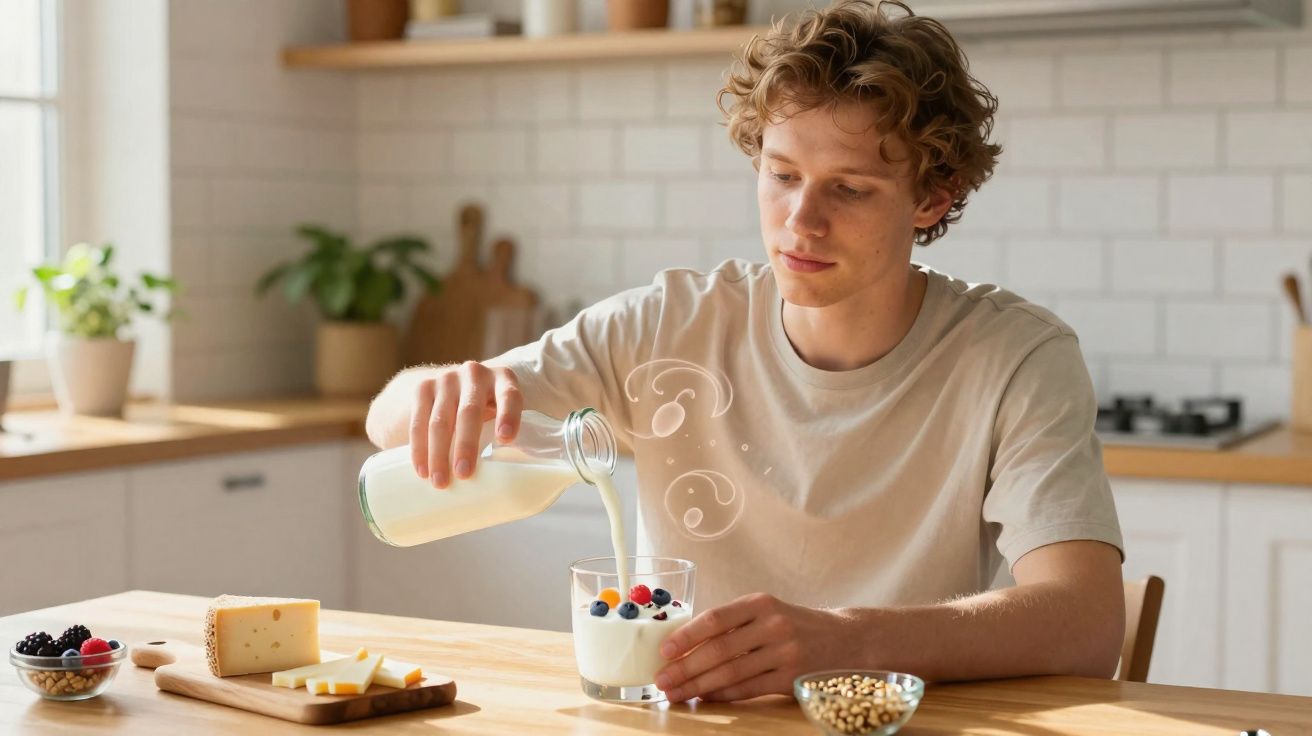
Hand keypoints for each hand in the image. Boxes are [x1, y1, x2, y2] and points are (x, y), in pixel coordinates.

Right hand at [409, 361, 522, 488]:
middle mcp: (474, 374)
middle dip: (466, 445)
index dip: (508, 415)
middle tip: (464, 474)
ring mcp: (446, 379)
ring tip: (440, 481)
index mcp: (503, 379)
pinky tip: (422, 469)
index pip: (509, 396)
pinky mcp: (423, 388)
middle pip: (469, 411)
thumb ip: (506, 434)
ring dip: (438, 454)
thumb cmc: (488, 409)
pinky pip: (418, 421)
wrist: (453, 386)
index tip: (505, 439)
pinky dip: (419, 448)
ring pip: (440, 420)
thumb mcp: (501, 412)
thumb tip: (509, 480)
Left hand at [654, 593, 847, 702]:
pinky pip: (748, 689)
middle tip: (662, 679)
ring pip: (730, 672)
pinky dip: (722, 694)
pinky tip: (705, 697)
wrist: (848, 639)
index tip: (664, 650)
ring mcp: (785, 653)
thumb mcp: (769, 611)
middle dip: (685, 667)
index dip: (686, 636)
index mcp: (761, 603)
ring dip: (698, 685)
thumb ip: (734, 623)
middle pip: (719, 649)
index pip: (715, 618)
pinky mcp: (791, 678)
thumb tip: (686, 644)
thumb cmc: (796, 625)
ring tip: (676, 693)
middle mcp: (773, 625)